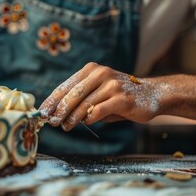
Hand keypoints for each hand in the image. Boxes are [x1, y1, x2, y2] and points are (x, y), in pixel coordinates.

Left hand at [39, 62, 168, 130]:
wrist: (153, 94)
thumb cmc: (120, 96)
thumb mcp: (98, 92)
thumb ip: (81, 99)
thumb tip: (57, 113)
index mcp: (91, 70)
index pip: (66, 86)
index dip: (52, 100)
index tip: (42, 112)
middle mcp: (101, 74)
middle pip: (72, 95)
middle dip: (59, 110)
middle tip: (51, 122)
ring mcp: (112, 85)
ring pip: (84, 104)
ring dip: (72, 118)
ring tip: (65, 126)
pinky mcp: (122, 98)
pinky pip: (99, 110)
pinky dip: (90, 119)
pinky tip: (87, 123)